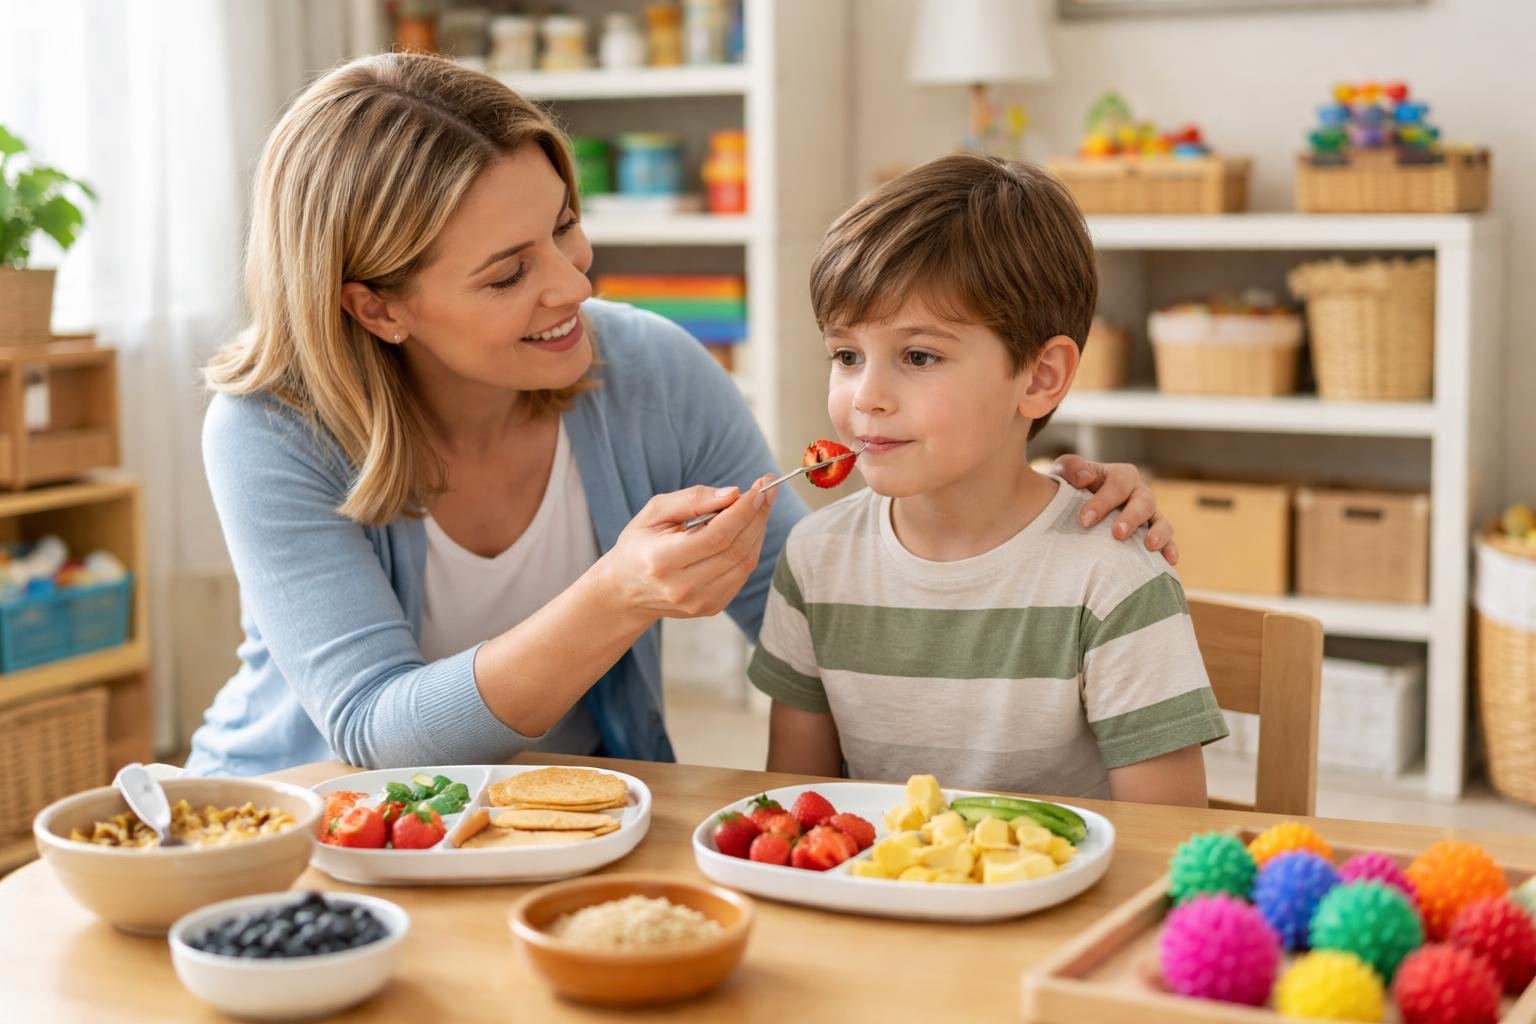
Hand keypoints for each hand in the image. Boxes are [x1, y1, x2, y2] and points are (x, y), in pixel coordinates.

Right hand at [595, 476, 777, 621]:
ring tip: (758, 508)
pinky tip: (746, 531)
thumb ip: (692, 500)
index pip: (717, 536)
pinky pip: (742, 575)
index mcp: (663, 561)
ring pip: (745, 563)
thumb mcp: (654, 512)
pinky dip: (750, 549)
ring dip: (757, 532)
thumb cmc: (639, 545)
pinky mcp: (711, 608)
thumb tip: (733, 494)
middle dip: (756, 516)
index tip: (758, 488)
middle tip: (765, 491)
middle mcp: (682, 588)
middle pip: (736, 550)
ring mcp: (699, 602)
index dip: (743, 511)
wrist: (626, 590)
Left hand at [1052, 455, 1177, 565]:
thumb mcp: (1066, 471)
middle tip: (1118, 534)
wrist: (1077, 507)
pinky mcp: (1153, 535)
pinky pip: (1168, 542)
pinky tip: (1169, 562)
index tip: (1085, 520)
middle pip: (1143, 502)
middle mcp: (1139, 494)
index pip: (1117, 484)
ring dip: (1159, 533)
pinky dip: (1170, 550)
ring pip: (1161, 521)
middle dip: (1131, 518)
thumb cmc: (1072, 488)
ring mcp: (1149, 515)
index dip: (1103, 501)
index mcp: (1121, 476)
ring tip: (1150, 546)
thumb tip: (1085, 478)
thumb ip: (1071, 468)